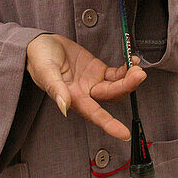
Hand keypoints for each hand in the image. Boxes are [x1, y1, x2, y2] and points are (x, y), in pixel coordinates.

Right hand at [25, 33, 145, 140]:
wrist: (41, 44)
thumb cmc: (38, 59)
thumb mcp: (45, 71)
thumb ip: (55, 88)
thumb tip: (64, 107)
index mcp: (72, 97)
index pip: (94, 114)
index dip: (109, 125)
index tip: (124, 134)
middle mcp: (85, 93)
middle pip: (111, 96)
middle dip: (127, 87)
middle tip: (139, 74)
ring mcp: (93, 82)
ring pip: (117, 86)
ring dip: (130, 79)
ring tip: (138, 67)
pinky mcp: (97, 70)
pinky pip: (116, 74)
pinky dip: (126, 70)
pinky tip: (133, 63)